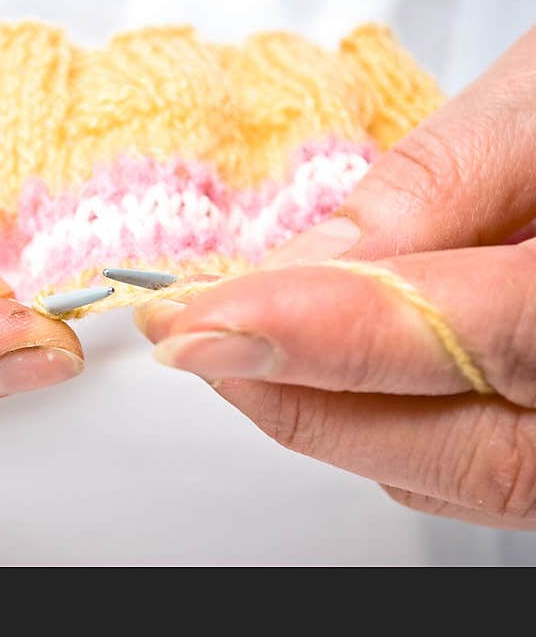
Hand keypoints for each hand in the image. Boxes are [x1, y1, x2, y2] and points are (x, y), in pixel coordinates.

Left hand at [137, 27, 535, 528]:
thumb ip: (442, 191)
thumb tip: (309, 261)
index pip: (466, 339)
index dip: (317, 335)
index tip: (199, 324)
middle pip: (450, 448)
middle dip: (296, 396)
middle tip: (192, 339)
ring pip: (450, 475)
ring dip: (329, 415)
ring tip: (237, 349)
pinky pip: (474, 469)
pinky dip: (386, 422)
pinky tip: (332, 371)